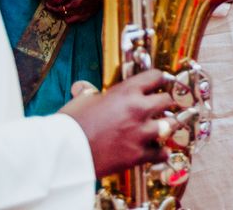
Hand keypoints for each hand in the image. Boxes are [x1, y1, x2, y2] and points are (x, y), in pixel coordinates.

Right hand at [59, 70, 176, 177]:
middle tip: (160, 108)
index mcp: (126, 92)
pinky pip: (161, 153)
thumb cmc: (69, 125)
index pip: (156, 76)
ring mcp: (140, 133)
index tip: (159, 84)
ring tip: (161, 128)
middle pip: (167, 100)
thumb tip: (82, 87)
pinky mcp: (137, 155)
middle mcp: (138, 109)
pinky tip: (159, 151)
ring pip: (170, 125)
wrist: (62, 154)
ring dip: (166, 126)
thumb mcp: (80, 102)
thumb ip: (88, 93)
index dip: (158, 80)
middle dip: (164, 103)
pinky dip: (161, 152)